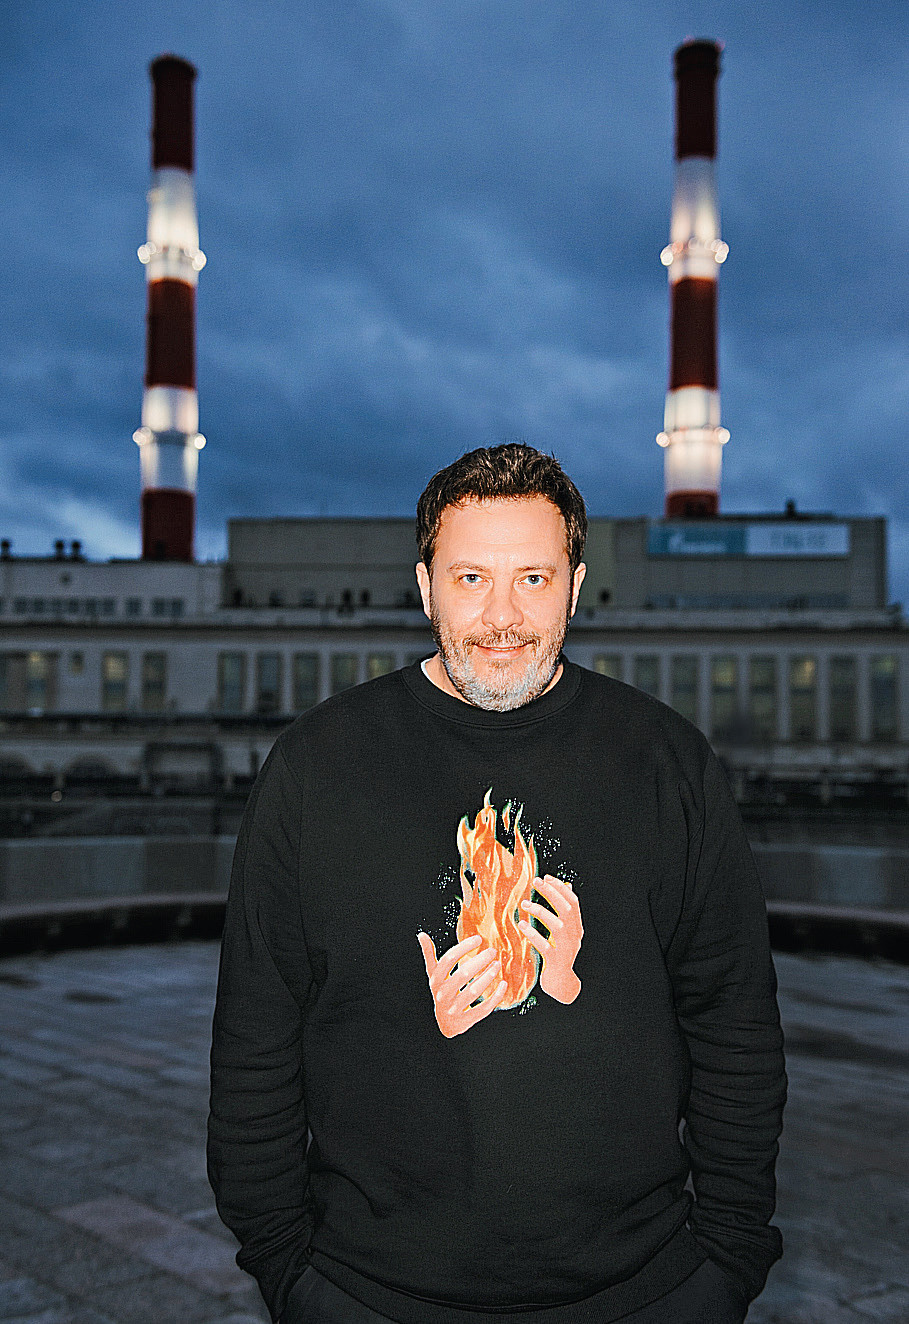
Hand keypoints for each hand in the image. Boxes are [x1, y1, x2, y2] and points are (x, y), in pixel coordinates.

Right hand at [417, 933, 507, 1037]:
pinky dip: (495, 997)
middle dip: (479, 961)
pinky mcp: (466, 1020)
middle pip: (462, 974)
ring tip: (497, 965)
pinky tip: (503, 984)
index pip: (448, 960)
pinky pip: (483, 1008)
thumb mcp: (434, 974)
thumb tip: (421, 935)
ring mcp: (454, 1008)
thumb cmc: (442, 991)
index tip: (479, 939)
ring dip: (488, 977)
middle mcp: (443, 994)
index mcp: (435, 980)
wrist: (444, 1022)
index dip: (464, 947)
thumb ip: (429, 954)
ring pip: (473, 991)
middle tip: (492, 951)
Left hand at [517, 875, 581, 1003]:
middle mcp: (575, 937)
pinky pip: (545, 945)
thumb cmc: (559, 955)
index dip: (560, 888)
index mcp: (577, 928)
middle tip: (536, 882)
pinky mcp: (556, 961)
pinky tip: (522, 925)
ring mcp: (567, 950)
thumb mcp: (565, 933)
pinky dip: (533, 934)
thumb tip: (567, 885)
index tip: (546, 877)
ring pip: (558, 925)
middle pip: (567, 910)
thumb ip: (565, 913)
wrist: (561, 984)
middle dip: (552, 893)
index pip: (573, 902)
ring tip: (524, 904)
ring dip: (541, 912)